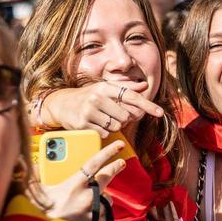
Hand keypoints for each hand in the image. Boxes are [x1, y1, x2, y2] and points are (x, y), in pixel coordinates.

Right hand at [40, 80, 163, 138]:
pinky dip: (103, 132)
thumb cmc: (88, 96)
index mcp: (105, 87)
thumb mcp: (104, 89)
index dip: (147, 105)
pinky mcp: (83, 124)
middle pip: (125, 116)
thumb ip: (125, 89)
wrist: (62, 104)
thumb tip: (144, 86)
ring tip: (102, 119)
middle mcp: (97, 97)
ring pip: (115, 126)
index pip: (131, 96)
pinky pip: (104, 133)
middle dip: (123, 119)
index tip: (160, 112)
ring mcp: (89, 110)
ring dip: (112, 126)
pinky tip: (94, 125)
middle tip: (112, 115)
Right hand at [41, 141, 127, 220]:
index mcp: (74, 185)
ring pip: (107, 199)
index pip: (94, 163)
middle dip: (114, 168)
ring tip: (95, 199)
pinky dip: (101, 213)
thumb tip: (35, 166)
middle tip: (120, 163)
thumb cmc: (40, 213)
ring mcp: (92, 211)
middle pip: (106, 178)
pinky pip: (105, 216)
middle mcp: (86, 197)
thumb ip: (38, 175)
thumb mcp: (37, 190)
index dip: (107, 152)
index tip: (118, 145)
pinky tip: (93, 213)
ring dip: (103, 197)